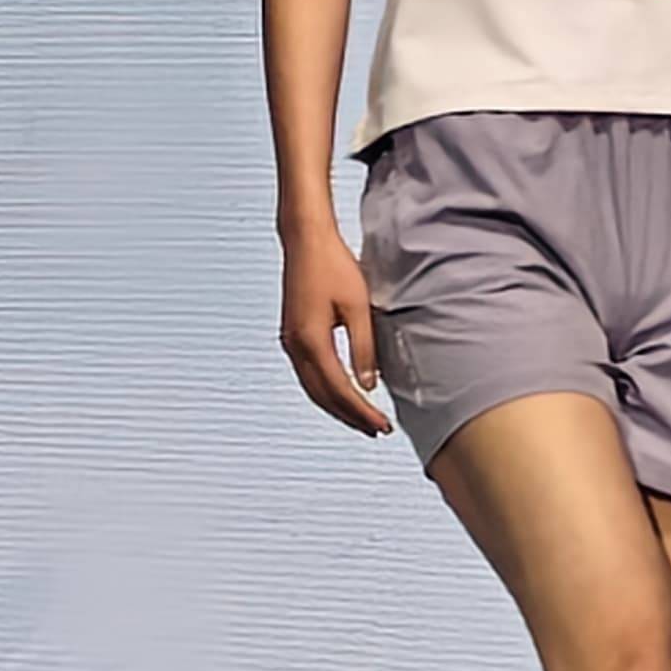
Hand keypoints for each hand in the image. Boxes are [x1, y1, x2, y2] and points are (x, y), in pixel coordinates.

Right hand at [277, 223, 392, 435]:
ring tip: (362, 418)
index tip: (381, 424)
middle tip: (375, 429)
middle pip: (322, 396)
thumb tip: (368, 384)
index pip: (339, 389)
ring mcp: (290, 342)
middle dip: (349, 416)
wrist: (306, 240)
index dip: (361, 411)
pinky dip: (326, 389)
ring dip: (337, 406)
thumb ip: (364, 347)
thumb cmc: (332, 265)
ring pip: (313, 388)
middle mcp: (295, 346)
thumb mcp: (357, 306)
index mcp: (311, 341)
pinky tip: (342, 392)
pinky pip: (308, 374)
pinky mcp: (292, 335)